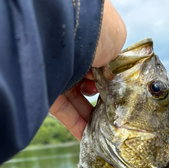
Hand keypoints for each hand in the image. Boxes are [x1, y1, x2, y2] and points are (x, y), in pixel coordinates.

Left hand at [49, 0, 125, 140]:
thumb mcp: (116, 40)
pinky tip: (91, 139)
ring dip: (93, 116)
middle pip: (91, 83)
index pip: (103, 63)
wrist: (58, 29)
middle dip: (104, 101)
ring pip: (78, 100)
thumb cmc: (92, 28)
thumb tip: (111, 81)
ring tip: (107, 127)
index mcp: (89, 36)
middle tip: (117, 114)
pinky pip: (64, 112)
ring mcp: (57, 72)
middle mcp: (71, 53)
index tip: (123, 95)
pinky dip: (77, 126)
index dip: (113, 80)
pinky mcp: (45, 90)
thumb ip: (115, 62)